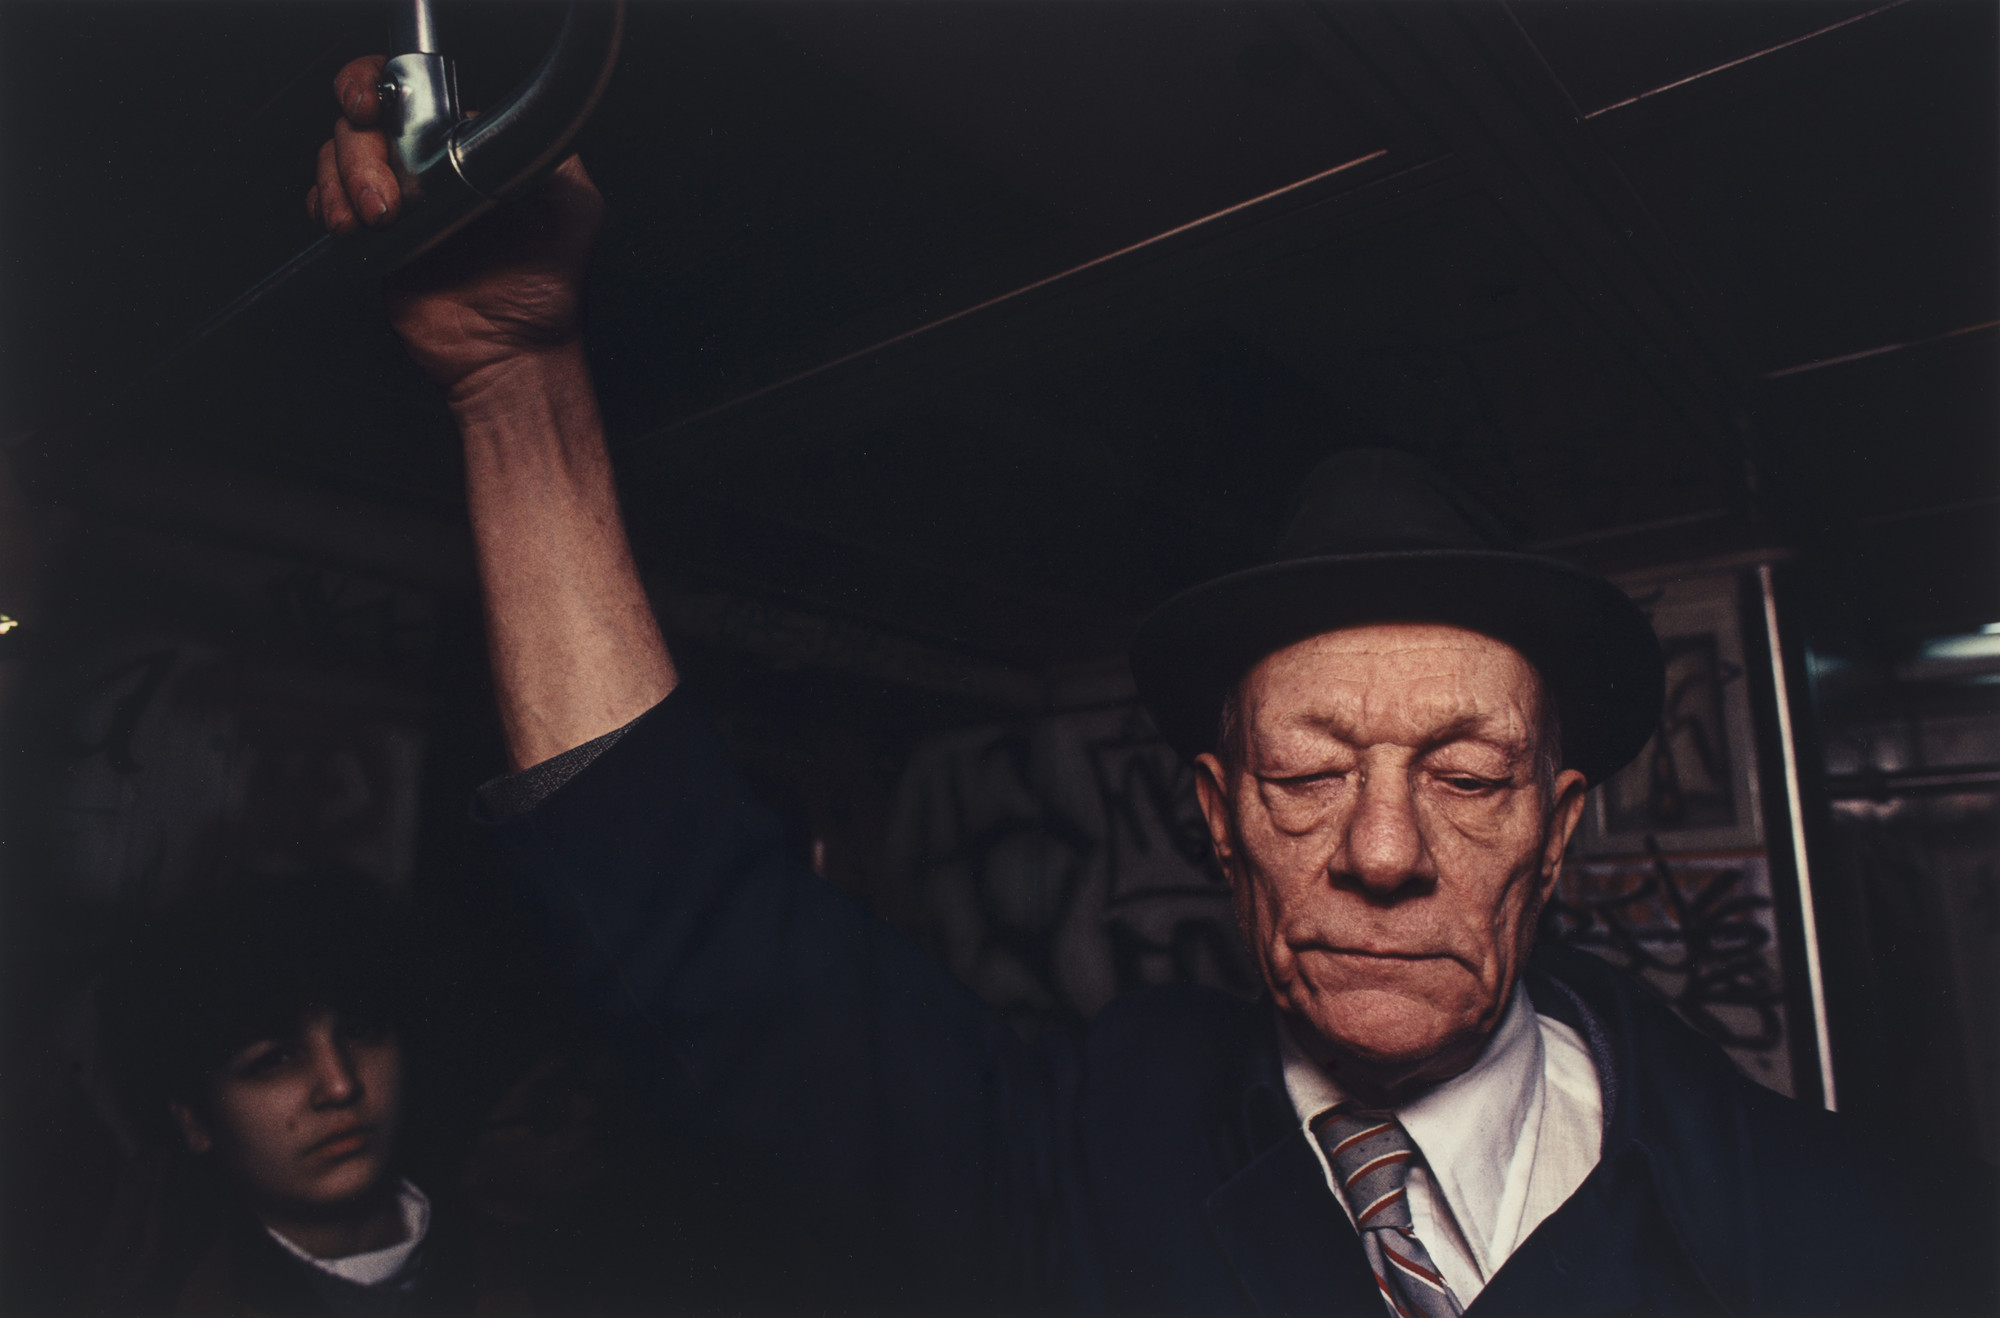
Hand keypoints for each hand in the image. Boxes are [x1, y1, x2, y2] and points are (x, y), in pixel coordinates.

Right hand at [305, 55, 604, 397]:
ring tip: (376, 222)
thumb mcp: (574, 208)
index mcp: (466, 148)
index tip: (373, 107)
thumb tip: (530, 115)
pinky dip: (326, 205)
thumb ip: (554, 154)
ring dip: (342, 183)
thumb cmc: (547, 289)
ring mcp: (396, 200)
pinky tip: (350, 229)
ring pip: (337, 157)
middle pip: (362, 124)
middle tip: (385, 198)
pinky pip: (326, 202)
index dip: (379, 86)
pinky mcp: (371, 238)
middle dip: (359, 153)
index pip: (411, 92)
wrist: (512, 354)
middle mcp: (426, 167)